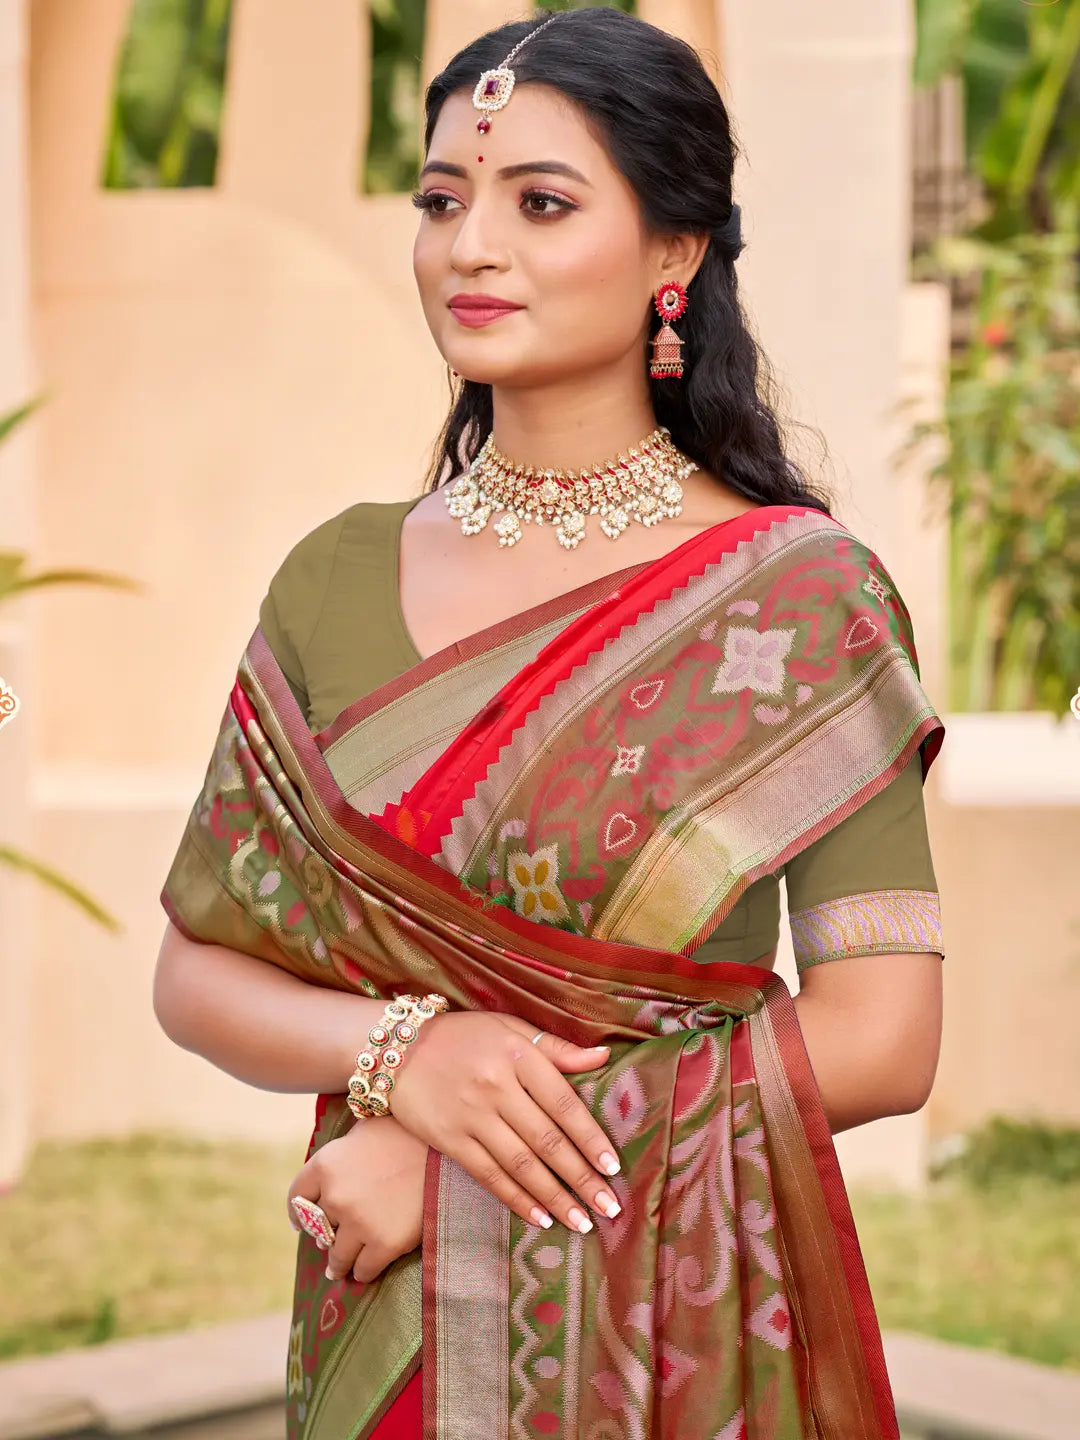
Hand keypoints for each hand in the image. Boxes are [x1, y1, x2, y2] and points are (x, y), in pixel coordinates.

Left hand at [287, 1116, 427, 1282]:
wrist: (445, 1146)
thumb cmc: (405, 1132)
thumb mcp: (362, 1132)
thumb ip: (342, 1155)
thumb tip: (331, 1178)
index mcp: (325, 1165)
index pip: (297, 1197)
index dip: (298, 1213)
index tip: (302, 1223)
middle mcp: (336, 1196)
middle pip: (319, 1229)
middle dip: (326, 1236)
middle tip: (330, 1245)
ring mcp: (360, 1222)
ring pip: (338, 1256)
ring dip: (338, 1263)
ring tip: (340, 1268)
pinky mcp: (385, 1243)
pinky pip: (364, 1269)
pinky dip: (363, 1271)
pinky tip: (364, 1269)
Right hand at [388, 1012, 621, 1234]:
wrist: (396, 1048)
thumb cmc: (464, 1036)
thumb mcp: (509, 1028)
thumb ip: (556, 1048)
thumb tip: (604, 1056)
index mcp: (518, 1055)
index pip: (563, 1103)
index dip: (590, 1137)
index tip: (613, 1167)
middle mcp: (496, 1087)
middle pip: (547, 1140)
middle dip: (582, 1177)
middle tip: (609, 1207)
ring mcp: (471, 1116)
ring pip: (521, 1164)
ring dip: (555, 1197)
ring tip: (582, 1222)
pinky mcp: (449, 1139)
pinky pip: (489, 1175)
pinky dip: (517, 1199)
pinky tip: (540, 1218)